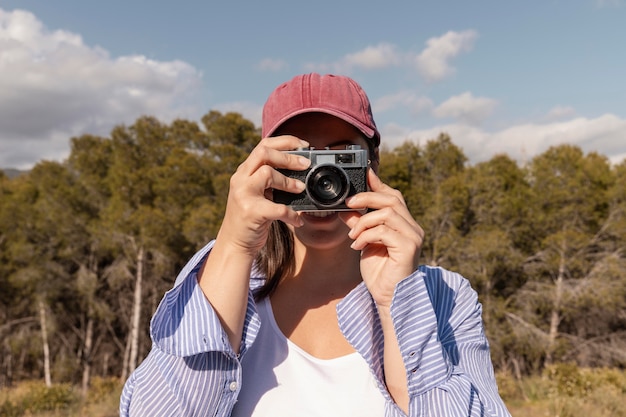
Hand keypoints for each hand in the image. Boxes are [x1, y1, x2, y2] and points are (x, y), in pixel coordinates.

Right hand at [217, 135, 310, 256]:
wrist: (234, 243)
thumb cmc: (251, 217)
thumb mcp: (257, 193)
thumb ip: (271, 180)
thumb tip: (301, 170)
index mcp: (244, 171)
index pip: (263, 145)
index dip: (285, 141)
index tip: (304, 145)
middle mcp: (240, 179)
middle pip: (264, 153)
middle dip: (288, 157)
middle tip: (306, 164)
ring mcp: (243, 194)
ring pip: (267, 173)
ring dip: (289, 181)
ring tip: (301, 189)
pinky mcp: (250, 212)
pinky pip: (276, 207)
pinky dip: (291, 213)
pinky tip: (298, 219)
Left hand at [339, 169, 423, 306]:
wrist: (388, 298)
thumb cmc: (379, 273)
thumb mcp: (364, 242)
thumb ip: (359, 224)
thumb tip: (346, 207)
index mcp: (404, 224)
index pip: (394, 196)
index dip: (378, 183)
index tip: (365, 171)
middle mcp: (413, 228)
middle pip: (392, 198)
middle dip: (367, 197)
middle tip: (348, 204)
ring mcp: (413, 237)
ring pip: (387, 213)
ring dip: (364, 221)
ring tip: (353, 235)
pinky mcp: (408, 248)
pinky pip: (384, 231)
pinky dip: (366, 235)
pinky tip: (357, 245)